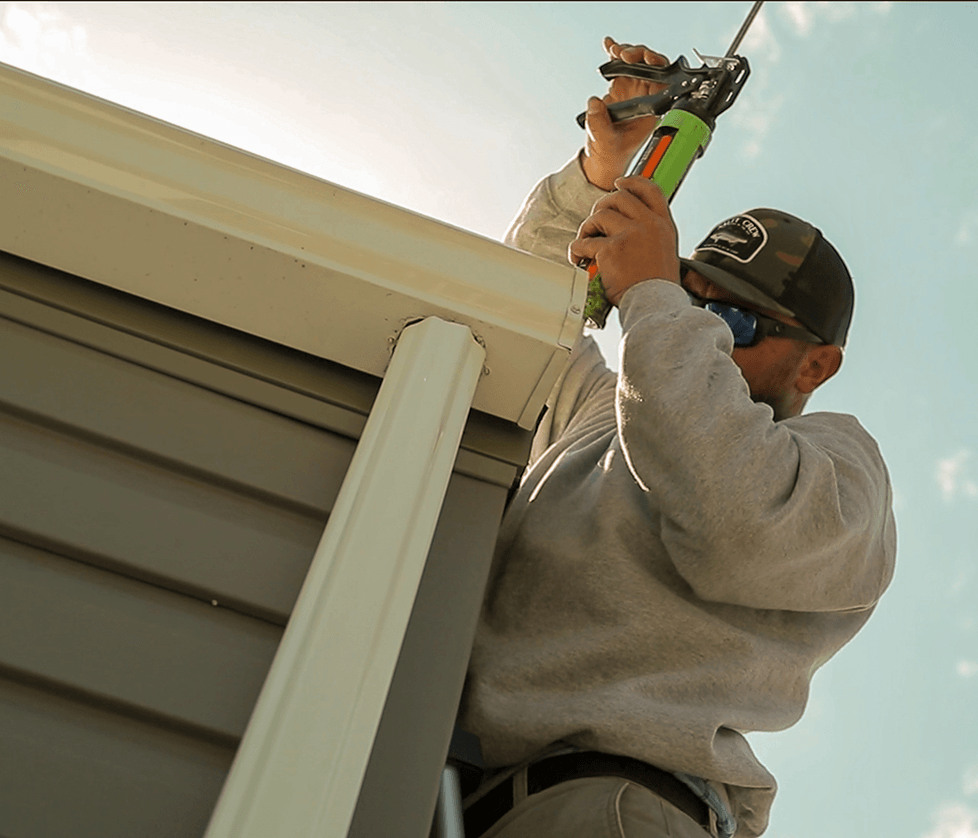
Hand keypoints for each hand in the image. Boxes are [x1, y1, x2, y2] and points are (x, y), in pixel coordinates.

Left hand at [569, 176, 679, 305]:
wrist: (655, 303)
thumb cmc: (658, 286)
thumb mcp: (665, 251)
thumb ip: (651, 234)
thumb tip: (632, 226)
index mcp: (663, 224)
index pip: (649, 189)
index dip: (631, 182)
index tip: (619, 183)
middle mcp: (648, 224)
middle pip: (619, 197)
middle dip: (602, 206)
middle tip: (595, 221)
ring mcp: (629, 235)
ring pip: (600, 215)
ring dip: (588, 226)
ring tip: (586, 240)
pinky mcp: (610, 249)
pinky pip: (585, 242)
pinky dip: (577, 249)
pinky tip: (579, 257)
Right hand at [581, 37, 669, 190]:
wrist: (601, 158)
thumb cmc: (611, 154)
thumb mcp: (604, 142)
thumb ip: (599, 124)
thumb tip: (596, 103)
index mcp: (653, 111)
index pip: (663, 81)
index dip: (658, 66)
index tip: (646, 59)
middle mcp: (647, 98)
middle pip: (651, 66)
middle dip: (640, 55)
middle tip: (625, 54)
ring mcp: (634, 91)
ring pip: (637, 62)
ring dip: (626, 52)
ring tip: (614, 50)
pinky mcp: (621, 88)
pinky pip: (621, 66)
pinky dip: (615, 55)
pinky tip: (608, 46)